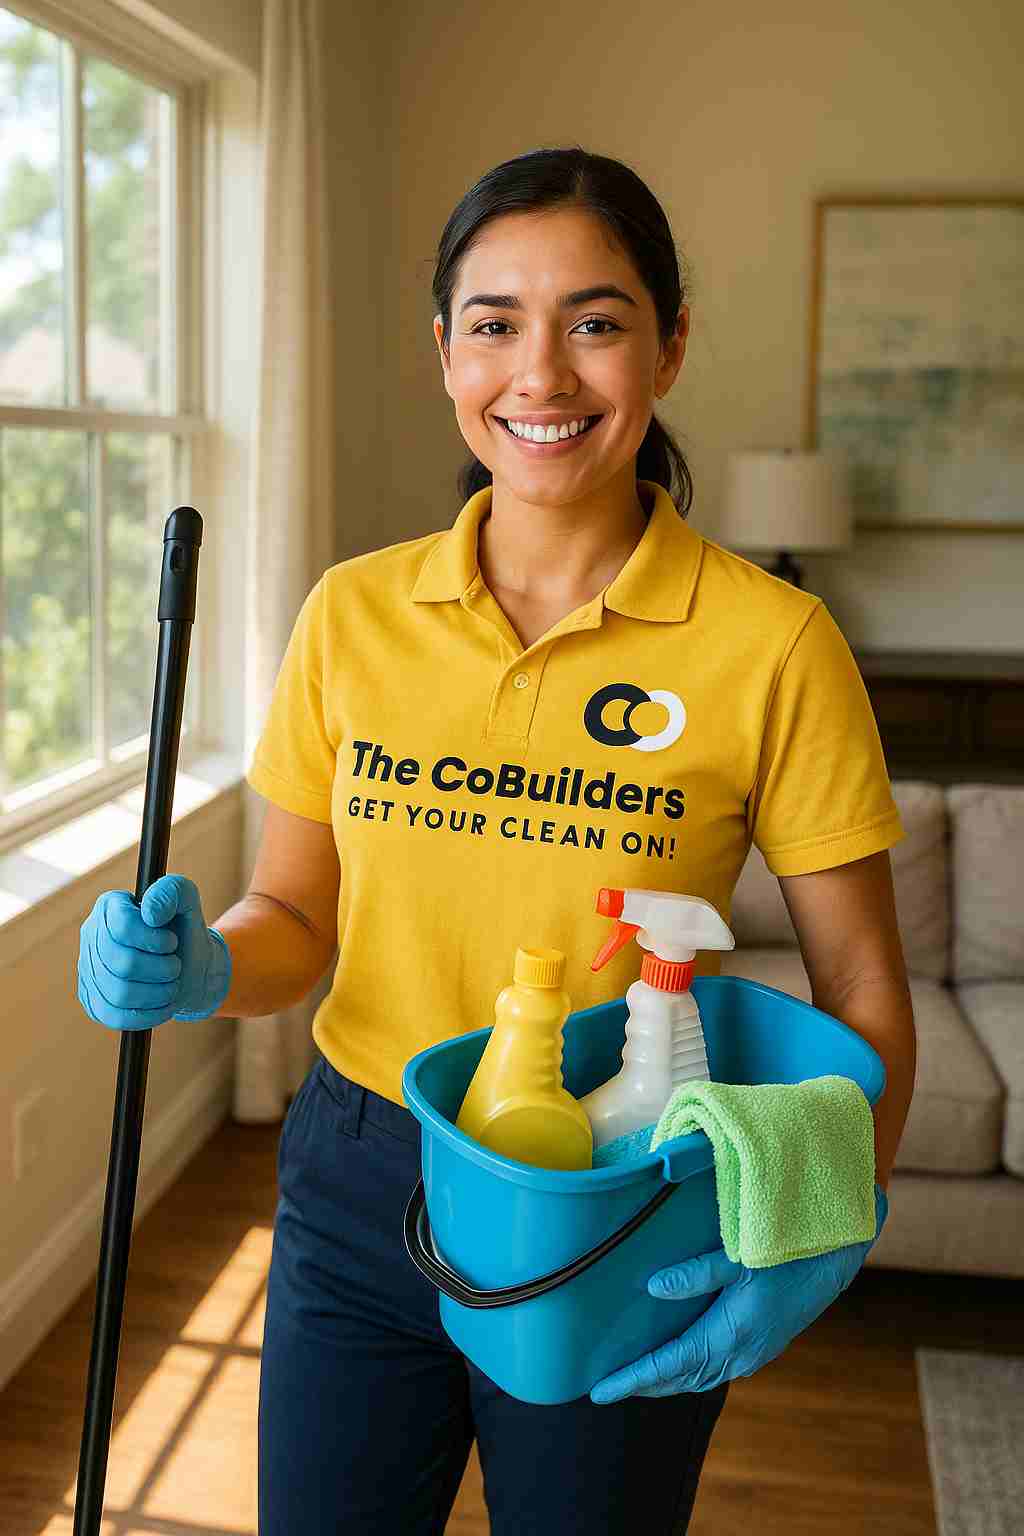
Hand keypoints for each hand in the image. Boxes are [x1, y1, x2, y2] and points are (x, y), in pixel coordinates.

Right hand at [78, 874, 231, 1030]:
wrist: (189, 967)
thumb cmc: (184, 931)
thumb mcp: (187, 900)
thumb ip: (172, 891)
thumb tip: (150, 913)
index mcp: (110, 907)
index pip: (122, 927)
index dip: (154, 939)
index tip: (172, 942)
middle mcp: (92, 936)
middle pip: (123, 964)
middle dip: (161, 969)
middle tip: (175, 966)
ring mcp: (88, 970)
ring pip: (119, 993)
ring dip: (158, 993)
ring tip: (172, 984)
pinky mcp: (92, 1000)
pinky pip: (113, 1016)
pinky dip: (146, 1015)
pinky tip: (163, 1004)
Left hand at [591, 1184, 887, 1403]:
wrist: (835, 1259)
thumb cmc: (786, 1252)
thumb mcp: (738, 1257)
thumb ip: (695, 1274)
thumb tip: (652, 1288)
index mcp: (731, 1334)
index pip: (669, 1365)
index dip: (632, 1379)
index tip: (599, 1390)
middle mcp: (741, 1354)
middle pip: (681, 1380)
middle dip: (642, 1385)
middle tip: (605, 1387)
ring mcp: (753, 1355)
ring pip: (699, 1379)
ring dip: (665, 1382)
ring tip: (632, 1379)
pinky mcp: (760, 1347)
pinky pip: (714, 1370)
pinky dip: (688, 1373)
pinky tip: (676, 1362)